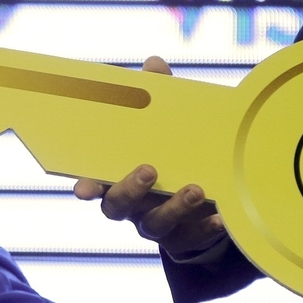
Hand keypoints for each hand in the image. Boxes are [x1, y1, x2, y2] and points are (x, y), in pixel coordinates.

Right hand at [72, 57, 226, 256]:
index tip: (83, 189)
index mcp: (119, 177)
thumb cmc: (173, 152)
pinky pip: (191, 239)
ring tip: (196, 189)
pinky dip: (205, 228)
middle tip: (148, 169)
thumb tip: (154, 64)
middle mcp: (133, 205)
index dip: (87, 186)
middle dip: (130, 190)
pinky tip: (220, 217)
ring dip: (174, 207)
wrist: (204, 193)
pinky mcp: (184, 237)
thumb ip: (159, 97)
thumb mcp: (166, 124)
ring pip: (155, 224)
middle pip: (117, 207)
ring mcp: (157, 224)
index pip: (95, 184)